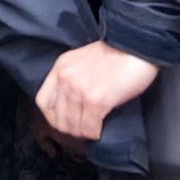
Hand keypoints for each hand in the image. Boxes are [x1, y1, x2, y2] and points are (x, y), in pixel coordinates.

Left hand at [38, 41, 159, 144]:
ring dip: (83, 133)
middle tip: (82, 129)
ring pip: (73, 126)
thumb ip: (72, 78)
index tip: (64, 121)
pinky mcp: (97, 100)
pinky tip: (101, 129)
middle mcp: (66, 79)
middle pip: (58, 118)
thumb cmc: (115, 54)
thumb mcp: (82, 61)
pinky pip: (89, 128)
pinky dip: (95, 133)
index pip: (42, 102)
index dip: (52, 116)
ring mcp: (80, 90)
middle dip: (70, 128)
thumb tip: (70, 106)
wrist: (137, 47)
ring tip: (93, 130)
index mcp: (61, 67)